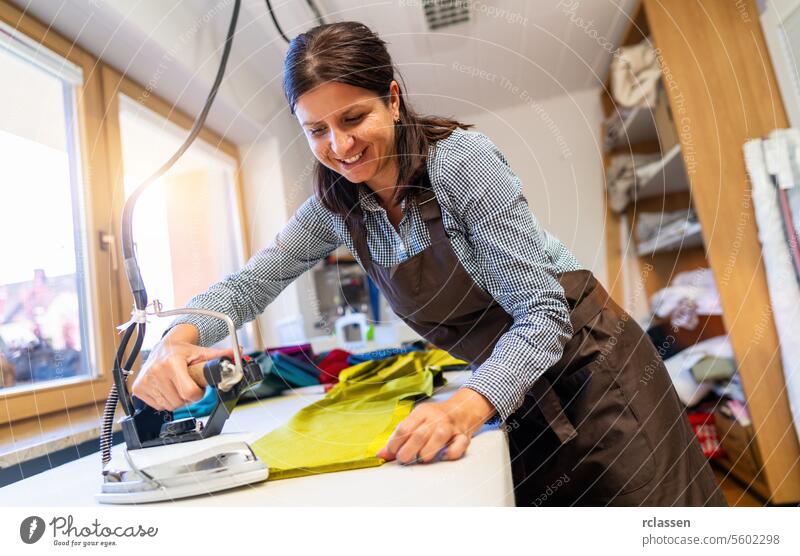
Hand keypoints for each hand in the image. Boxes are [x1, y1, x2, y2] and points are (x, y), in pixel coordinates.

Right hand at [131, 327, 237, 410]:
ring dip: (176, 399)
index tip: (198, 387)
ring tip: (177, 385)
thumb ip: (220, 355)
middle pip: (179, 401)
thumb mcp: (202, 352)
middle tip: (188, 384)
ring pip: (168, 406)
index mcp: (172, 363)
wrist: (164, 346)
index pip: (189, 392)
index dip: (198, 393)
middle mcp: (156, 372)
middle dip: (188, 397)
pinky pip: (157, 406)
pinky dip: (164, 401)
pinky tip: (167, 388)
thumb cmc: (182, 351)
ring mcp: (146, 381)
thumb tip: (237, 353)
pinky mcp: (138, 388)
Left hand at [377, 388, 495, 464]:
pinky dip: (452, 452)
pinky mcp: (463, 436)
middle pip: (420, 434)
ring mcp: (451, 427)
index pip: (405, 427)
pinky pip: (460, 444)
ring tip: (421, 459)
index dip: (395, 443)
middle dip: (408, 450)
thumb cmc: (434, 419)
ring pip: (439, 436)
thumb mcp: (416, 422)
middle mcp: (436, 418)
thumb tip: (380, 455)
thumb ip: (398, 438)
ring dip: (428, 450)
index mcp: (422, 412)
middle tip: (403, 459)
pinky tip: (443, 456)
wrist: (463, 408)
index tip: (392, 453)